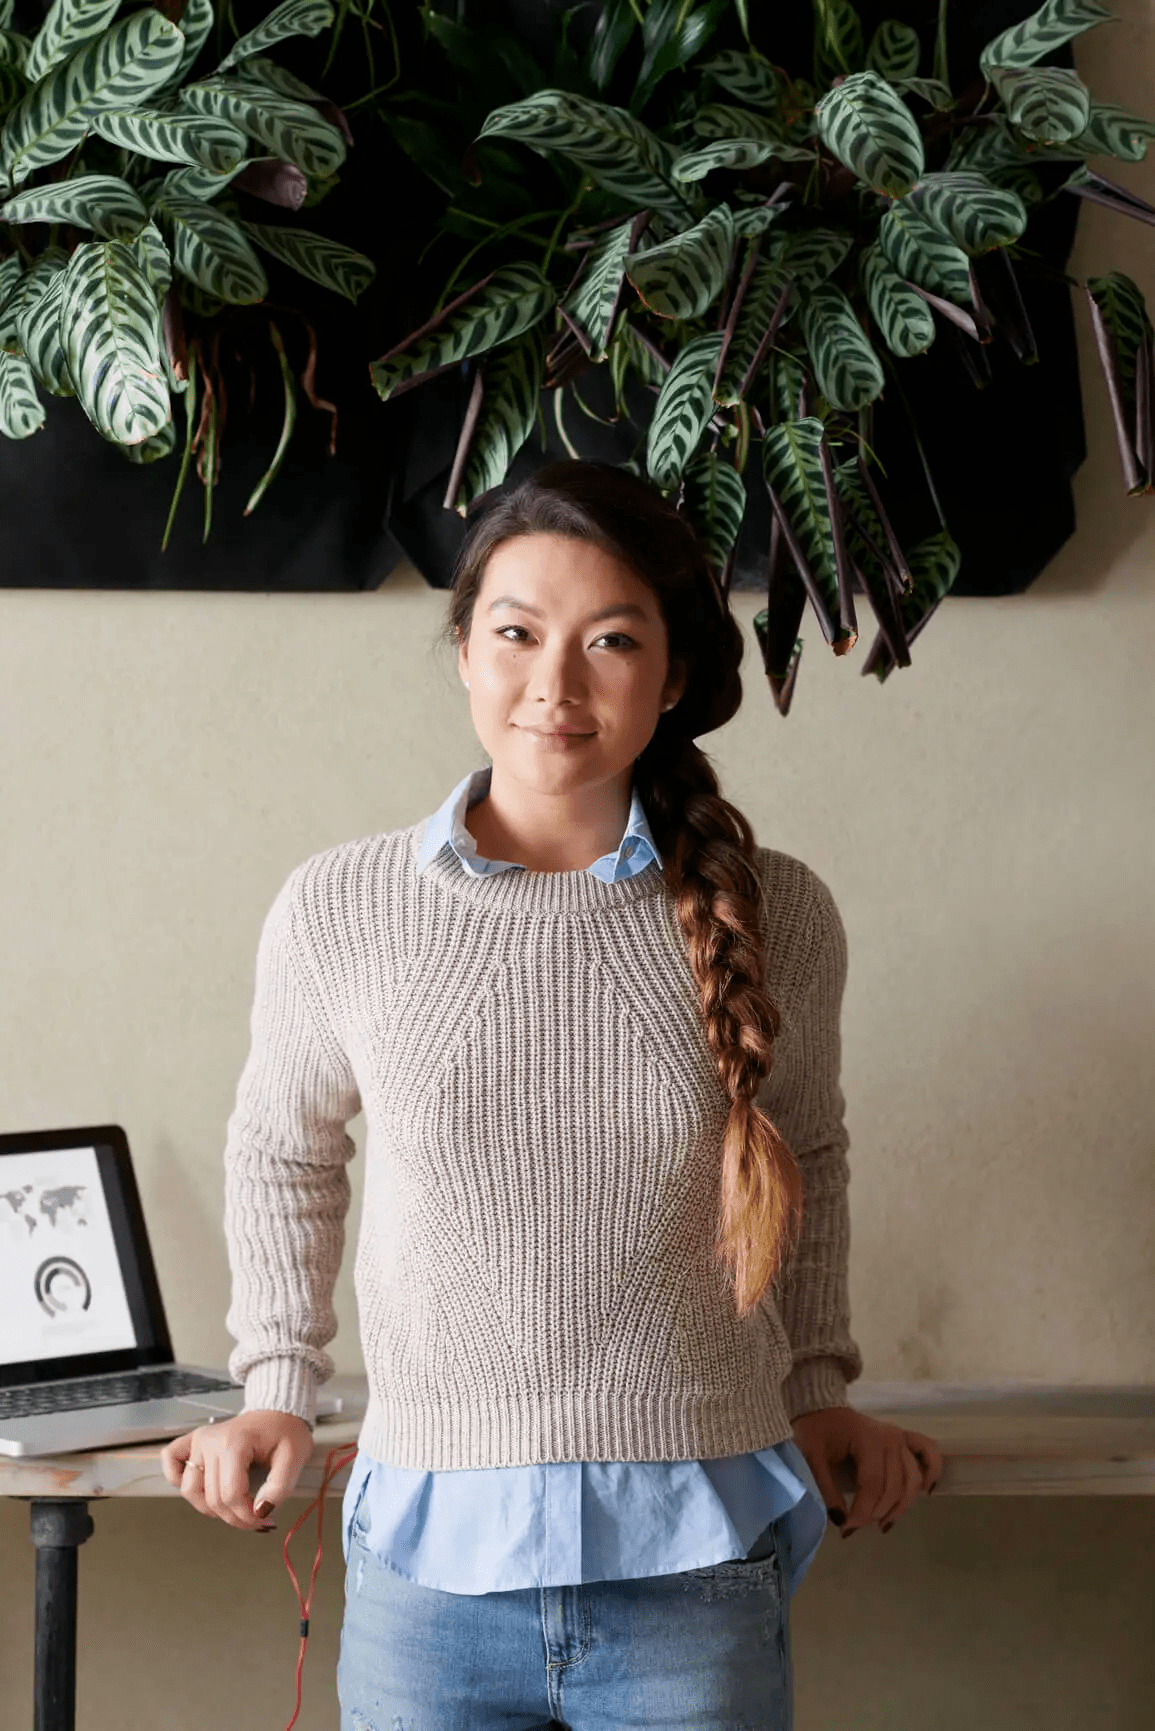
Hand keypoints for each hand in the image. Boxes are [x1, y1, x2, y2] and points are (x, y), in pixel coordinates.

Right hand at [160, 1409, 314, 1532]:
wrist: (278, 1410)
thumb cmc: (286, 1431)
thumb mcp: (295, 1458)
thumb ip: (280, 1488)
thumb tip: (260, 1512)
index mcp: (234, 1443)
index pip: (231, 1495)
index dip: (247, 1516)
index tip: (264, 1521)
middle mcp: (210, 1441)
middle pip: (213, 1499)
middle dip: (235, 1518)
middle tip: (256, 1520)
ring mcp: (199, 1441)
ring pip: (190, 1490)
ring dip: (210, 1508)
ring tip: (234, 1508)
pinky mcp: (194, 1441)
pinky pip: (172, 1461)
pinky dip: (177, 1478)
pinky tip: (200, 1489)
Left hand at [791, 1405, 942, 1538]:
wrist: (822, 1406)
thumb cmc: (816, 1431)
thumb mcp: (811, 1458)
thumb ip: (825, 1489)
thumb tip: (840, 1521)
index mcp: (867, 1439)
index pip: (873, 1485)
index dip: (862, 1511)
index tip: (846, 1528)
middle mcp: (891, 1438)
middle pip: (893, 1487)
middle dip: (876, 1513)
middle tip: (856, 1527)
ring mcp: (900, 1437)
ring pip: (912, 1480)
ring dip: (901, 1506)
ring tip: (882, 1524)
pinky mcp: (905, 1437)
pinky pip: (928, 1453)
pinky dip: (932, 1471)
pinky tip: (927, 1491)